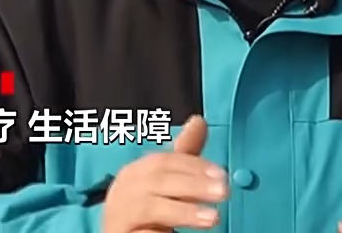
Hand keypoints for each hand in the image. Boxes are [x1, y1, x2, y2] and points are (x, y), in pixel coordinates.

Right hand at [101, 115, 226, 231]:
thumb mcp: (166, 179)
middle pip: (159, 181)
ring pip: (151, 208)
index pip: (164, 161)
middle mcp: (125, 188)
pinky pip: (141, 232)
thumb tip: (199, 121)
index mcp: (137, 171)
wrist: (118, 232)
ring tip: (213, 218)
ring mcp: (120, 212)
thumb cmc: (145, 204)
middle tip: (223, 191)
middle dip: (193, 185)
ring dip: (184, 211)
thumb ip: (184, 154)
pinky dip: (158, 232)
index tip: (221, 174)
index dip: (193, 166)